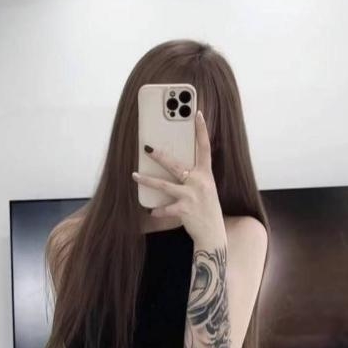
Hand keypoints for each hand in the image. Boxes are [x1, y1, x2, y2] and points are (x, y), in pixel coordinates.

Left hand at [132, 110, 224, 242]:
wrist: (213, 233)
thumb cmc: (206, 209)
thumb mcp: (205, 189)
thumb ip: (194, 176)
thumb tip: (176, 166)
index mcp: (206, 174)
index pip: (205, 147)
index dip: (201, 130)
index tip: (197, 113)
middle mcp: (200, 182)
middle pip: (176, 165)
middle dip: (160, 156)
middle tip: (146, 147)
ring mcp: (192, 196)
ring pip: (164, 185)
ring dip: (147, 180)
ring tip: (135, 175)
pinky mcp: (185, 210)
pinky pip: (165, 208)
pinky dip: (158, 210)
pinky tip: (152, 211)